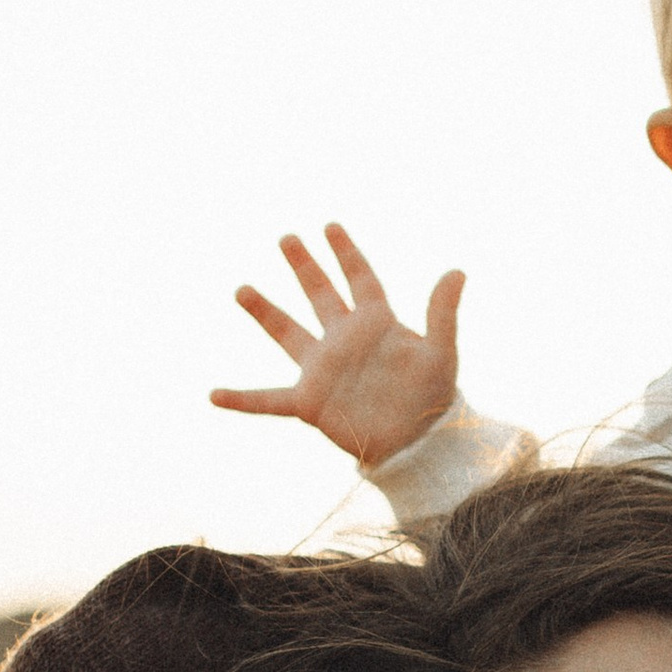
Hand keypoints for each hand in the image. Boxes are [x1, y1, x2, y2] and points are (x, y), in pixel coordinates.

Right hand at [210, 225, 464, 472]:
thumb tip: (457, 270)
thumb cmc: (434, 399)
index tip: (330, 226)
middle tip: (287, 238)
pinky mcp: (311, 402)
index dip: (346, 253)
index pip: (360, 278)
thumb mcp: (442, 354)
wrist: (419, 445)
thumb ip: (442, 313)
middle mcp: (345, 340)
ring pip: (288, 334)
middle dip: (304, 266)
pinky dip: (241, 399)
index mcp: (377, 324)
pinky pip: (268, 400)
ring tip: (241, 289)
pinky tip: (213, 395)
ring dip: (266, 312)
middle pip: (321, 295)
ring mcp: (324, 370)